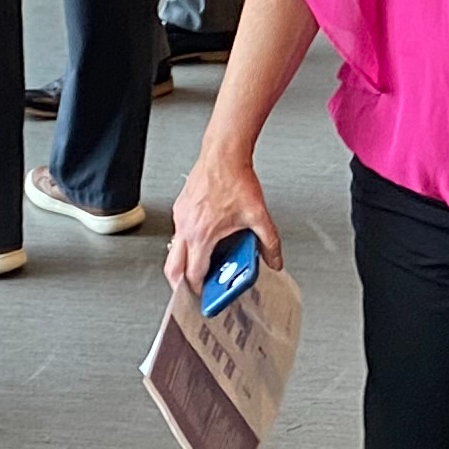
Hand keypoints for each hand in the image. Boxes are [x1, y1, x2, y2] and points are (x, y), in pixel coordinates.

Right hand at [166, 145, 282, 296]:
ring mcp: (180, 217)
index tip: (205, 295)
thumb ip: (269, 242)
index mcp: (202, 235)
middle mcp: (186, 228)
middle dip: (180, 284)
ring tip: (204, 265)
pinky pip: (178, 233)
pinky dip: (188, 243)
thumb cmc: (235, 178)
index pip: (194, 274)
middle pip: (173, 269)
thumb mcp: (259, 216)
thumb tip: (275, 260)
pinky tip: (206, 239)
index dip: (199, 289)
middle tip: (193, 290)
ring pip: (174, 250)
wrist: (223, 153)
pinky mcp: (180, 207)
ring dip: (185, 262)